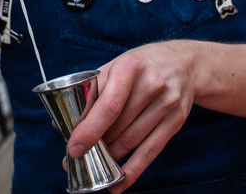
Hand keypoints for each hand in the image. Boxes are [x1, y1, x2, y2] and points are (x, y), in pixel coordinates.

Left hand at [66, 42, 196, 192]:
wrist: (185, 63)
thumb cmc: (141, 65)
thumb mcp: (116, 65)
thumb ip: (91, 92)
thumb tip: (60, 123)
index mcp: (130, 67)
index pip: (108, 106)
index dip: (89, 130)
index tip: (73, 148)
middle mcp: (151, 85)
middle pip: (118, 127)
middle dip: (95, 146)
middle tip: (76, 158)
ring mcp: (167, 104)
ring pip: (132, 141)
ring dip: (110, 158)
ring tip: (94, 165)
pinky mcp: (176, 121)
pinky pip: (151, 151)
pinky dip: (133, 170)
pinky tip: (118, 183)